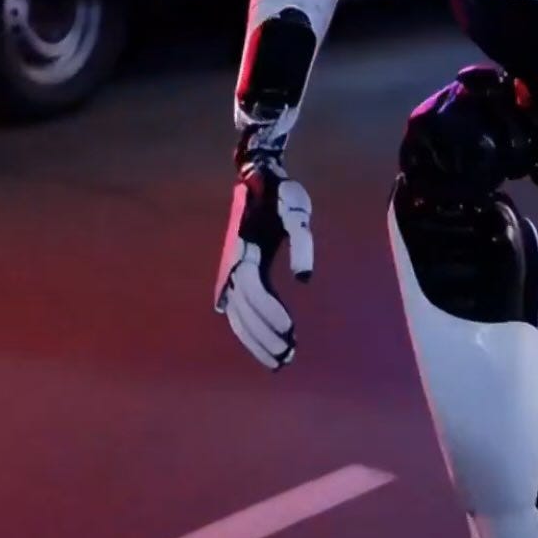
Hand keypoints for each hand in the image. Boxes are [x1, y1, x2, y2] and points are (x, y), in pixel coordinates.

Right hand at [214, 150, 313, 369]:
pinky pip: (240, 309)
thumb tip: (305, 279)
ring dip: (256, 339)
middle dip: (263, 335)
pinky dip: (250, 330)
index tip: (290, 329)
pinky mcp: (239, 273)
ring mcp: (232, 269)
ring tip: (281, 360)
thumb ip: (302, 244)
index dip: (269, 311)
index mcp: (245, 247)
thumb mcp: (297, 211)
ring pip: (238, 315)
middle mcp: (233, 262)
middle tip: (288, 356)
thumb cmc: (281, 194)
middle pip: (243, 309)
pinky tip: (266, 347)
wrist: (259, 178)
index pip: (252, 288)